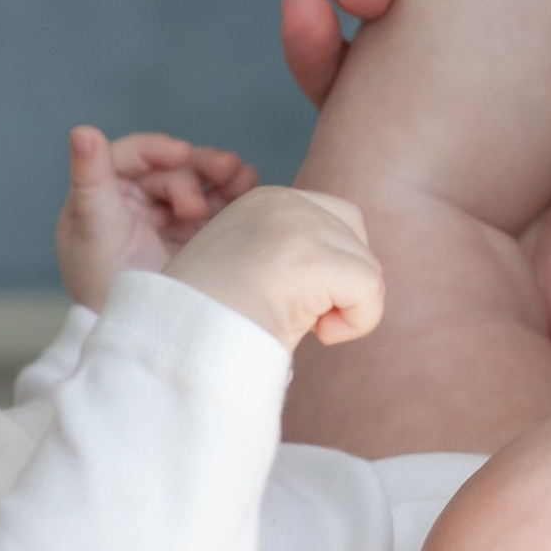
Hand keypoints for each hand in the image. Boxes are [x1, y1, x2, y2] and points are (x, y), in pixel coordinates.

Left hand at [55, 126, 257, 312]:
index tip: (182, 154)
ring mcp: (168, 221)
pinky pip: (217, 207)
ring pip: (200, 183)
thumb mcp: (94, 226)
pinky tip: (249, 188)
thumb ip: (89, 177)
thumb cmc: (103, 282)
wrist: (140, 336)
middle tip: (226, 171)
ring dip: (223, 176)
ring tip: (244, 178)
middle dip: (199, 167)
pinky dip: (233, 196)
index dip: (159, 150)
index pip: (134, 157)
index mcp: (104, 195)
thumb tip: (81, 130)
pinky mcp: (195, 238)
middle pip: (173, 168)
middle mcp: (136, 204)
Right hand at [167, 181, 382, 349]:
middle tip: (301, 317)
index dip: (330, 268)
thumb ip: (297, 257)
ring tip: (302, 327)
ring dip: (348, 307)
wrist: (179, 348)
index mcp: (262, 202)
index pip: (335, 218)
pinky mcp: (308, 257)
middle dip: (343, 283)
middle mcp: (279, 201)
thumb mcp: (255, 272)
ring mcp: (294, 224)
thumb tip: (355, 272)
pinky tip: (320, 337)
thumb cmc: (214, 328)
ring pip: (367, 266)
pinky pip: (371, 288)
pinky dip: (358, 321)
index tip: (289, 301)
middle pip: (356, 236)